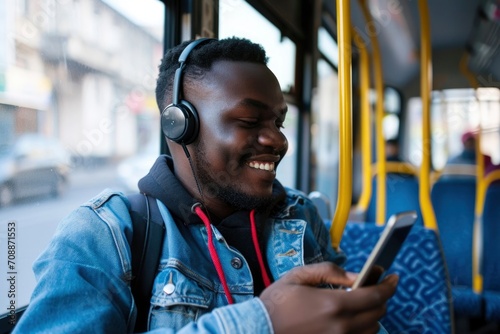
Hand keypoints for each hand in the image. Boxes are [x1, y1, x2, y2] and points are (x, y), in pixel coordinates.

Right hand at [259, 262, 397, 333]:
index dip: (389, 285)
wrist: (259, 330)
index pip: (375, 296)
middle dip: (380, 298)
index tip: (394, 278)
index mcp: (333, 304)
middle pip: (378, 313)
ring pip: (372, 329)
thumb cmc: (276, 303)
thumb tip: (355, 276)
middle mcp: (341, 326)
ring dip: (371, 315)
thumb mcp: (299, 276)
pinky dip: (361, 329)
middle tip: (372, 288)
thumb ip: (329, 271)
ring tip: (358, 304)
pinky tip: (350, 320)